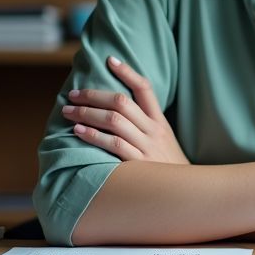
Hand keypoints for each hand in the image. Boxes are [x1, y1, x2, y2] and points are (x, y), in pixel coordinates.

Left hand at [61, 57, 189, 164]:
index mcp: (160, 122)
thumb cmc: (168, 168)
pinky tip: (79, 131)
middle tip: (73, 94)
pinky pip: (114, 144)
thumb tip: (117, 112)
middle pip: (121, 102)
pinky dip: (94, 136)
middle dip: (93, 95)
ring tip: (68, 111)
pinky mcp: (139, 165)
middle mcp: (154, 131)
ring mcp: (147, 147)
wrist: (185, 194)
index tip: (109, 60)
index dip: (127, 72)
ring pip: (114, 120)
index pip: (145, 88)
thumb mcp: (164, 142)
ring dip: (87, 113)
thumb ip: (146, 126)